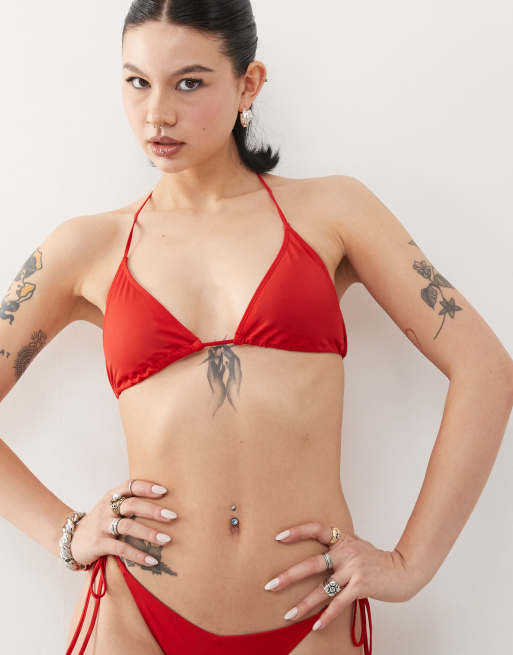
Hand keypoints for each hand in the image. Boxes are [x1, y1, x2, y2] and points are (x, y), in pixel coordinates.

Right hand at [69, 479, 177, 567]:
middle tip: (172, 516)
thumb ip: (130, 502)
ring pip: (127, 526)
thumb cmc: (100, 521)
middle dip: (153, 510)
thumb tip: (163, 502)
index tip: (164, 491)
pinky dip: (138, 554)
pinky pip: (121, 548)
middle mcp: (107, 508)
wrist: (70, 539)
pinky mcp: (99, 544)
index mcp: (111, 496)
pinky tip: (152, 560)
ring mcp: (102, 525)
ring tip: (167, 539)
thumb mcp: (111, 506)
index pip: (130, 486)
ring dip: (149, 533)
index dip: (146, 487)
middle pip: (131, 504)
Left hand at [265, 521, 418, 630]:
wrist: (405, 570)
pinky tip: (316, 626)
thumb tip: (319, 552)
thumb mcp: (357, 545)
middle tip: (270, 585)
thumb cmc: (378, 560)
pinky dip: (327, 616)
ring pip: (322, 589)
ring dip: (304, 604)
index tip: (278, 537)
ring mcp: (353, 568)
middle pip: (312, 563)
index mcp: (342, 539)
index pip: (316, 529)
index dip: (297, 532)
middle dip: (289, 576)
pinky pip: (339, 603)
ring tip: (287, 614)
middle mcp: (346, 551)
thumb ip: (339, 547)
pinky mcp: (361, 585)